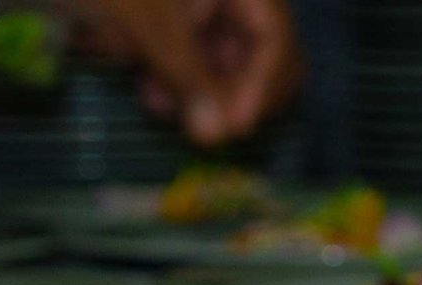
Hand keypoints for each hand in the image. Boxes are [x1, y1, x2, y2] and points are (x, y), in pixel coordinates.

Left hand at [73, 0, 301, 144]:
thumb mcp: (148, 27)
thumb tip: (220, 136)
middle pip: (258, 55)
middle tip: (200, 128)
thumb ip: (188, 78)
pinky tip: (148, 91)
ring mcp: (199, 8)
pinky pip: (192, 66)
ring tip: (158, 101)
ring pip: (223, 67)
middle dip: (230, 96)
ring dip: (197, 95)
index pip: (274, 34)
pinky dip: (175, 84)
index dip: (261, 85)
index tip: (235, 128)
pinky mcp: (171, 24)